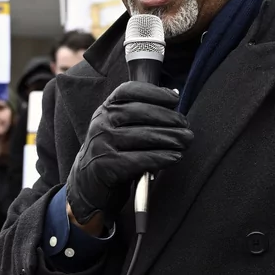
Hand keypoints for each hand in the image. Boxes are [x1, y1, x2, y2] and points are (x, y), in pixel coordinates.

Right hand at [66, 82, 192, 225]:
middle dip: (168, 117)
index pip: (128, 91)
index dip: (153, 92)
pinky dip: (161, 157)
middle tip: (186, 126)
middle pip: (139, 112)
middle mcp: (101, 123)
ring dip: (169, 138)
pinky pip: (139, 159)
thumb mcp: (121, 128)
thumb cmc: (114, 152)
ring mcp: (101, 144)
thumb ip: (142, 114)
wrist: (88, 183)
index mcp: (106, 109)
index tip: (174, 98)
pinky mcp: (106, 166)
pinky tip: (175, 157)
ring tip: (185, 141)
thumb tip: (173, 97)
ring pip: (142, 136)